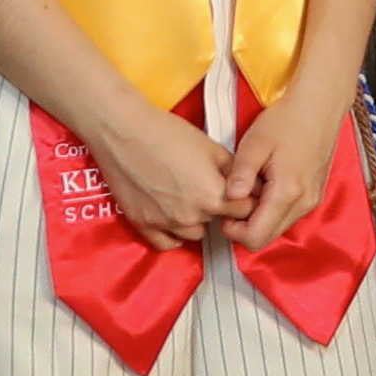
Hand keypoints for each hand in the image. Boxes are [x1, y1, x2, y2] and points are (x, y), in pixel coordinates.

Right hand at [78, 100, 245, 250]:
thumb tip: (251, 187)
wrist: (124, 132)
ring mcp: (165, 223)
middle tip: (207, 187)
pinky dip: (173, 234)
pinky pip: (167, 244)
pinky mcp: (142, 225)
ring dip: (197, 220)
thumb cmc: (169, 134)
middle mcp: (191, 216)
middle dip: (220, 208)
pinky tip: (174, 217)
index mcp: (213, 196)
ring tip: (187, 197)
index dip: (246, 199)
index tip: (241, 192)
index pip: (245, 211)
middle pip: (219, 222)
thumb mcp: (213, 148)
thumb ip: (235, 173)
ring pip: (194, 234)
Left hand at [222, 83, 352, 250]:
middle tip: (233, 201)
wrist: (319, 106)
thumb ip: (240, 175)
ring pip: (278, 228)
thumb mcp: (254, 144)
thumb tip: (229, 199)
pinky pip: (288, 215)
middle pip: (267, 238)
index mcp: (287, 192)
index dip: (234, 231)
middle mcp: (304, 202)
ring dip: (259, 218)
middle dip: (245, 227)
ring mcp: (312, 200)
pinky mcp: (315, 195)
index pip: (256, 237)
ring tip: (249, 190)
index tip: (224, 211)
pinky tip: (264, 186)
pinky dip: (272, 210)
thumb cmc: (287, 120)